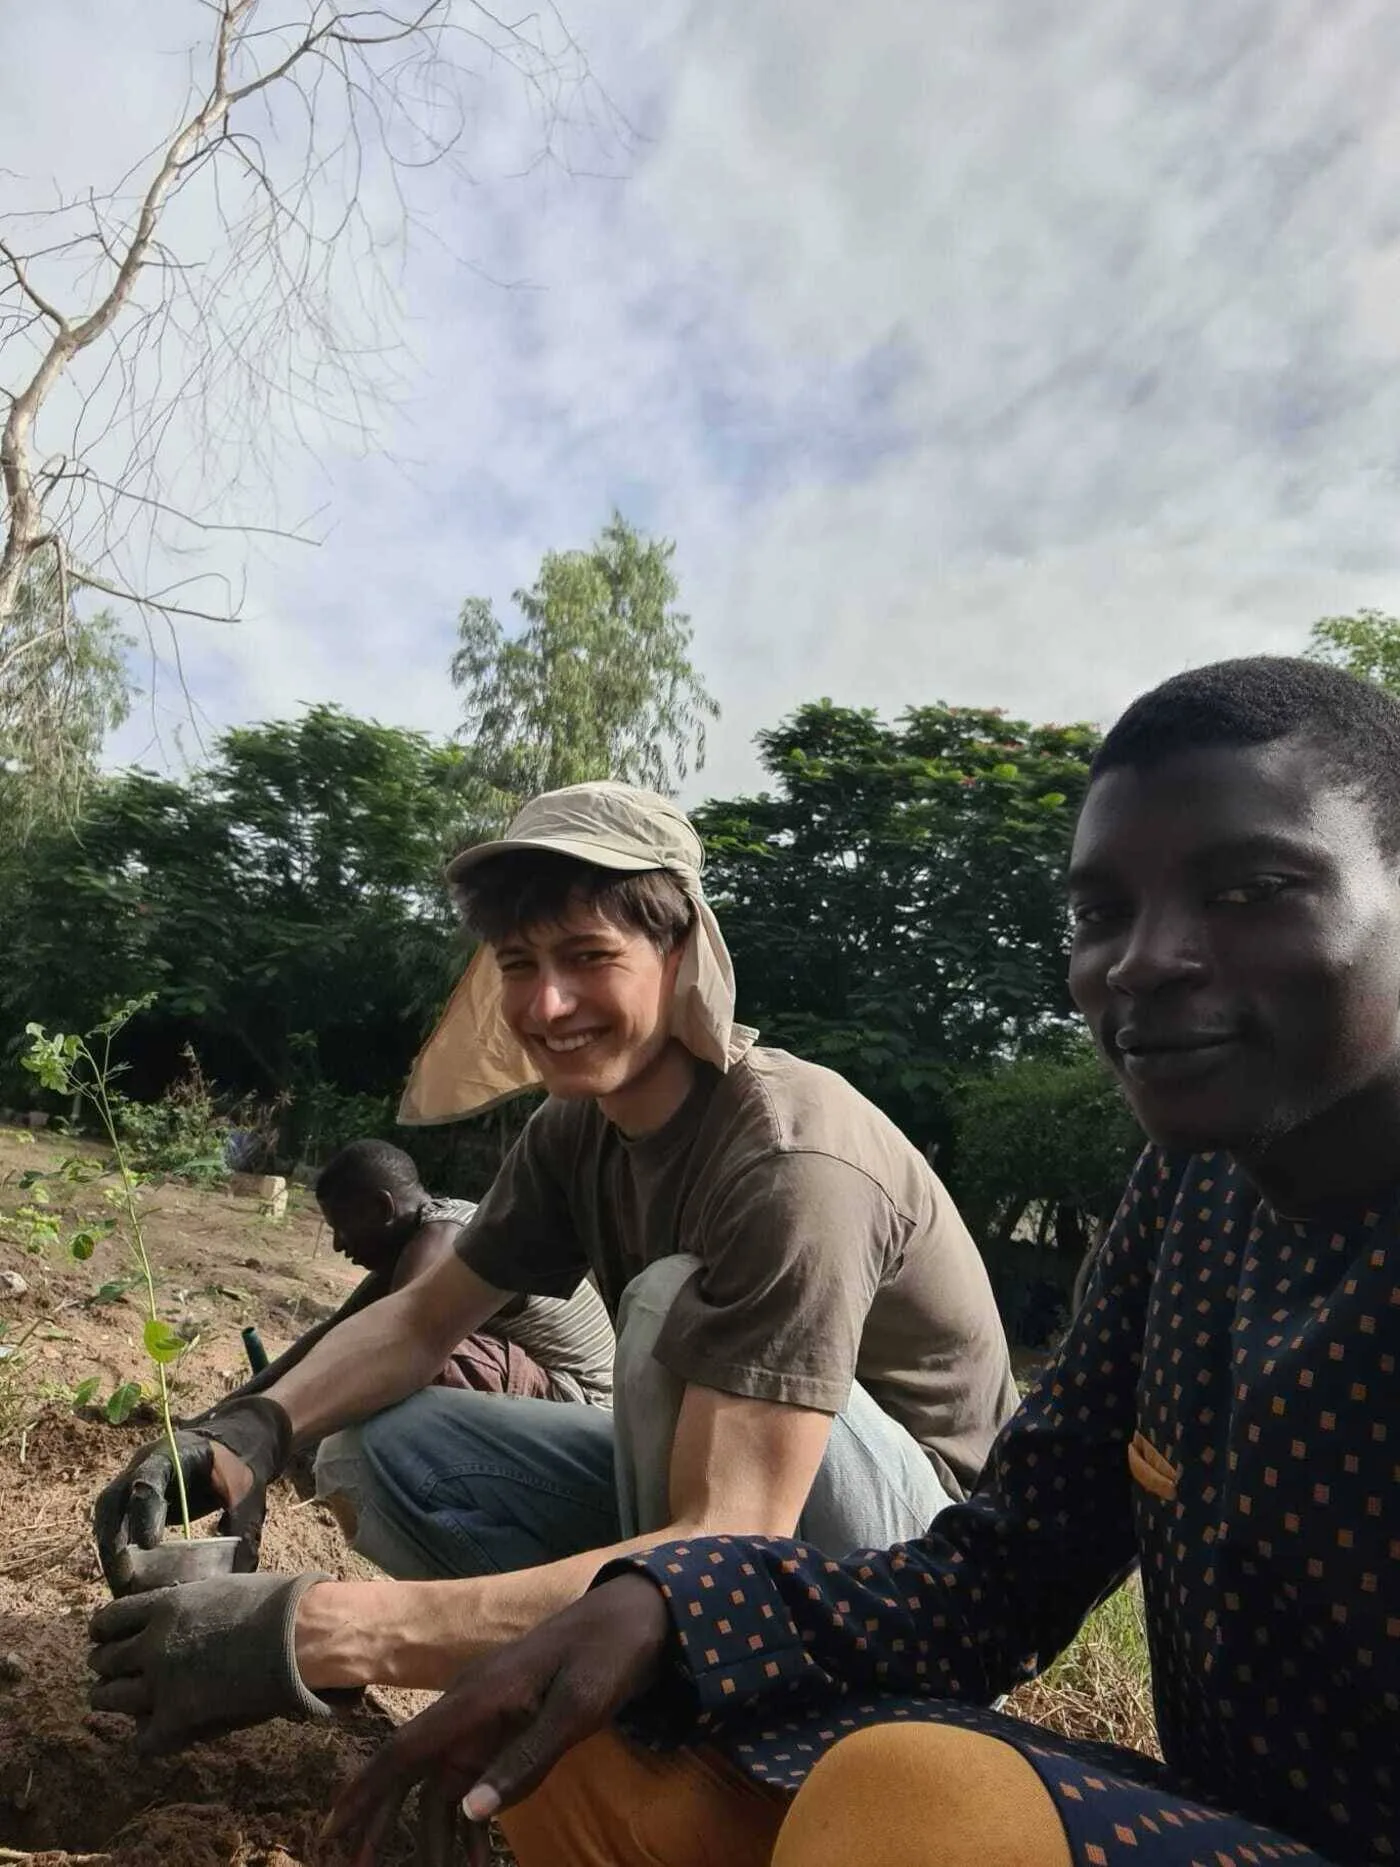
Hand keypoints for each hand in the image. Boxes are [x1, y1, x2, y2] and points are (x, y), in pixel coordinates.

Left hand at [88, 1570, 344, 1754]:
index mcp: (164, 1606)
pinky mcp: (176, 1718)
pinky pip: (141, 1739)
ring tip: (122, 1700)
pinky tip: (156, 1732)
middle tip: (115, 1670)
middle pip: (103, 1660)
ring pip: (108, 1697)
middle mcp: (152, 1643)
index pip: (109, 1619)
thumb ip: (189, 1603)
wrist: (297, 1637)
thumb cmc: (272, 1604)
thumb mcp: (219, 1588)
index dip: (103, 1630)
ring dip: (111, 1698)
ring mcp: (160, 1683)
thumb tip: (180, 1611)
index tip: (107, 1636)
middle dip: (105, 1665)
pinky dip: (145, 1737)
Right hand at [92, 1395, 291, 1593]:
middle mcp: (143, 1465)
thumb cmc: (237, 1466)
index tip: (149, 1545)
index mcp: (173, 1453)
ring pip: (108, 1516)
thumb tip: (241, 1571)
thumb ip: (241, 1521)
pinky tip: (126, 1580)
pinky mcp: (132, 1500)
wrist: (231, 1445)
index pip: (148, 1479)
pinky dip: (117, 1551)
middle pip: (112, 1501)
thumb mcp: (245, 1488)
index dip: (145, 1512)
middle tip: (122, 1580)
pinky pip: (114, 1525)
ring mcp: (132, 1481)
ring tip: (121, 1588)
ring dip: (110, 1552)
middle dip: (113, 1542)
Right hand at [325, 1574, 671, 1866]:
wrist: (637, 1614)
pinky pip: (473, 1777)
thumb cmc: (608, 1655)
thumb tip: (468, 1814)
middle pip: (409, 1769)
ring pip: (440, 1782)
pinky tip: (475, 1858)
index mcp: (477, 1696)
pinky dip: (467, 1820)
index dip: (364, 1791)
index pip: (405, 1748)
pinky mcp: (507, 1725)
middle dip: (380, 1820)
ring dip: (431, 1833)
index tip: (330, 1830)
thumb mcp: (577, 1709)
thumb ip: (525, 1760)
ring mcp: (487, 1716)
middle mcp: (470, 1706)